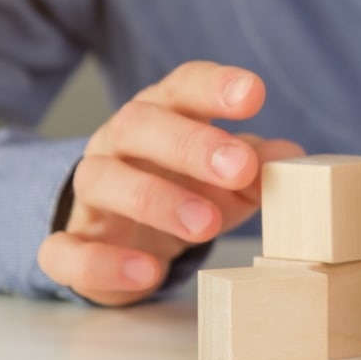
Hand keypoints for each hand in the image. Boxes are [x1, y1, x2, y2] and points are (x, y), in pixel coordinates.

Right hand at [37, 61, 303, 305]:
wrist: (128, 241)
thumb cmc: (189, 191)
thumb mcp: (231, 178)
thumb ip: (258, 165)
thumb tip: (291, 157)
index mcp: (164, 115)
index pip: (183, 87)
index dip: (215, 87)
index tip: (254, 93)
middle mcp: (119, 144)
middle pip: (139, 125)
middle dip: (190, 145)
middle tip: (239, 169)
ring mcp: (90, 193)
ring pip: (101, 180)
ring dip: (154, 200)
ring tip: (206, 225)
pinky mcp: (71, 244)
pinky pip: (69, 250)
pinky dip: (105, 263)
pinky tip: (147, 272)